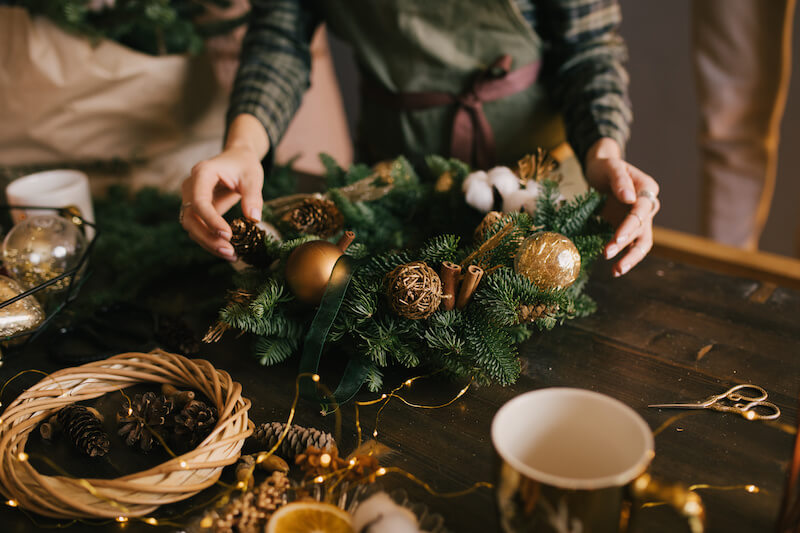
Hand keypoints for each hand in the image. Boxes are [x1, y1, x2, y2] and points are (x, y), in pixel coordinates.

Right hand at [180, 114, 268, 259]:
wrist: (236, 159)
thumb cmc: (244, 165)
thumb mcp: (253, 177)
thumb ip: (253, 196)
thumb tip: (254, 219)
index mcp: (202, 173)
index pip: (200, 201)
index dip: (211, 220)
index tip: (228, 235)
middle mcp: (190, 186)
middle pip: (190, 218)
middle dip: (208, 238)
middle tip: (230, 252)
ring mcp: (190, 198)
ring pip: (191, 226)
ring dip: (208, 243)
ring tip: (231, 255)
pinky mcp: (196, 209)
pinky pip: (199, 228)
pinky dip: (210, 240)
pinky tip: (228, 250)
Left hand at [584, 138, 659, 276]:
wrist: (599, 170)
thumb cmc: (605, 167)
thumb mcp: (610, 167)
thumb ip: (620, 180)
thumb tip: (630, 198)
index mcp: (647, 189)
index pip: (642, 211)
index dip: (630, 225)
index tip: (617, 237)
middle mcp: (647, 206)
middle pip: (643, 230)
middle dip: (626, 245)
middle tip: (607, 253)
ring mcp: (639, 220)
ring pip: (641, 243)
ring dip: (630, 258)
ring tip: (616, 271)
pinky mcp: (627, 229)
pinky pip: (630, 246)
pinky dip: (624, 258)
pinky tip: (614, 270)